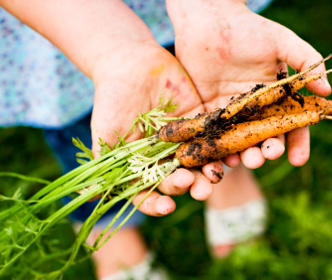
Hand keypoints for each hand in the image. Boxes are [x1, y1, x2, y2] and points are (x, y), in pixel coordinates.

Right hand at [91, 41, 223, 215]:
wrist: (131, 63)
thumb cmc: (112, 99)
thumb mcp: (106, 133)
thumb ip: (105, 164)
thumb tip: (86, 198)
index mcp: (143, 165)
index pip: (150, 192)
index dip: (157, 203)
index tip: (166, 206)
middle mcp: (166, 156)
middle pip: (180, 179)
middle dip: (189, 186)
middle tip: (198, 188)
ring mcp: (185, 140)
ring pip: (201, 162)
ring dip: (210, 172)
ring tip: (216, 175)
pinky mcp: (201, 121)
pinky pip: (215, 138)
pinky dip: (224, 147)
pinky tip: (232, 154)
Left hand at [167, 0, 331, 167]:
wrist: (208, 19)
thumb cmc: (248, 28)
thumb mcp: (281, 41)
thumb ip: (306, 61)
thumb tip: (328, 90)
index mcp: (276, 96)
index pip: (291, 124)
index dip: (297, 143)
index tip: (298, 160)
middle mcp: (256, 108)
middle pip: (266, 137)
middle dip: (269, 151)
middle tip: (267, 156)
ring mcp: (232, 112)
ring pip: (241, 141)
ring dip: (245, 155)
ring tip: (246, 161)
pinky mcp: (208, 111)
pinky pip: (215, 135)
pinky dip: (219, 149)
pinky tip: (223, 158)